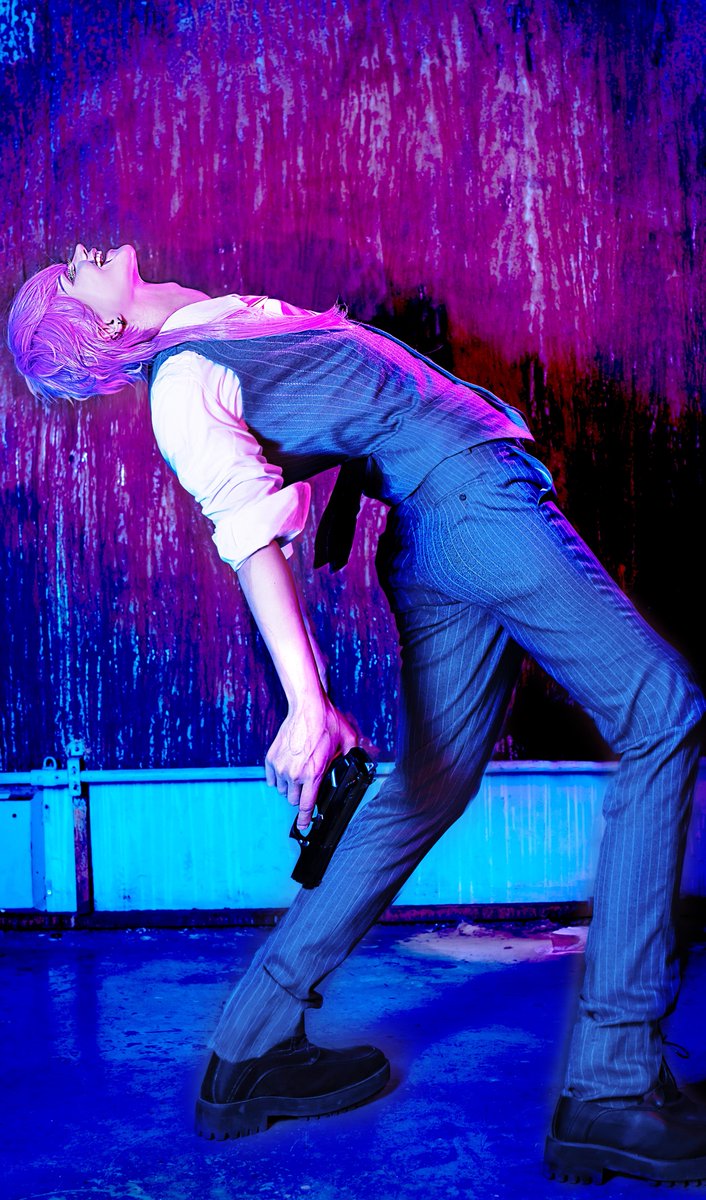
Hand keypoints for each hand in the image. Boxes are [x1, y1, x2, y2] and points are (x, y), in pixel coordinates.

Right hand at [264, 694, 358, 829]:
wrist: (307, 707)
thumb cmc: (326, 723)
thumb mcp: (347, 742)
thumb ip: (349, 757)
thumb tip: (355, 765)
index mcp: (313, 774)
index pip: (307, 806)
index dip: (306, 819)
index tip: (303, 826)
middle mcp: (295, 774)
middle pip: (294, 800)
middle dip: (302, 795)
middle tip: (308, 782)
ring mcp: (281, 767)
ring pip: (283, 790)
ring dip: (290, 787)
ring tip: (298, 773)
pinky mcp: (271, 759)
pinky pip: (272, 780)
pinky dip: (278, 778)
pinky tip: (287, 769)